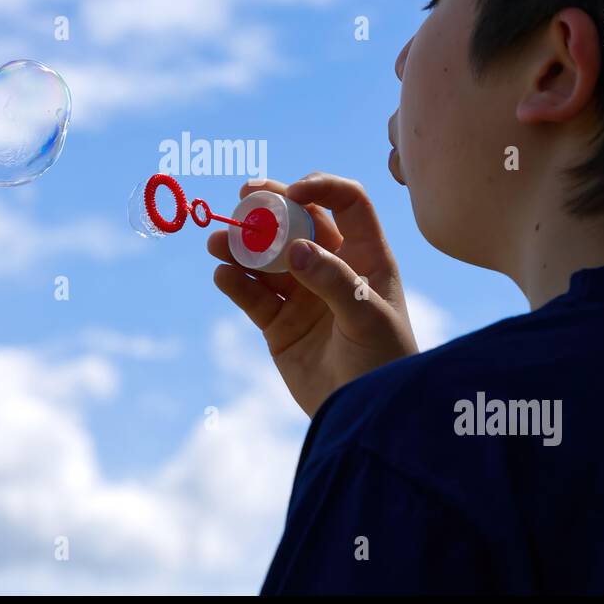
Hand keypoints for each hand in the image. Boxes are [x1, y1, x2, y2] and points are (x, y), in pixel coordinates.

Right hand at [208, 172, 418, 417]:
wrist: (366, 415)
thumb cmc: (385, 362)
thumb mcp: (369, 319)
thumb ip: (334, 281)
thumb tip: (295, 248)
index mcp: (366, 256)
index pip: (347, 203)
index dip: (321, 188)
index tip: (293, 192)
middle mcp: (332, 267)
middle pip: (298, 222)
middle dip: (270, 206)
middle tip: (243, 195)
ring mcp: (303, 294)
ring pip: (267, 258)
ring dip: (242, 245)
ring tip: (218, 242)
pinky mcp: (278, 324)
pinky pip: (252, 296)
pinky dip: (235, 283)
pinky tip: (223, 275)